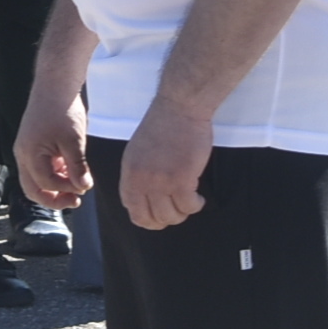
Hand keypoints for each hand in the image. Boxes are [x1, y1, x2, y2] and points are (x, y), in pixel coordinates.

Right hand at [15, 91, 92, 212]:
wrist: (55, 84)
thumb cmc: (63, 109)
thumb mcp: (74, 141)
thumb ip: (77, 167)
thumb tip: (84, 187)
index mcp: (30, 154)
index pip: (46, 183)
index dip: (66, 188)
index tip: (85, 186)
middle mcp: (23, 154)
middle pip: (32, 188)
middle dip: (53, 198)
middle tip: (74, 200)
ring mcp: (26, 149)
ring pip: (35, 179)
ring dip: (54, 186)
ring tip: (75, 184)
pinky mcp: (32, 144)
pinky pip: (39, 167)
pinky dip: (53, 173)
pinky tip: (70, 170)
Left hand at [116, 103, 211, 229]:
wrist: (179, 108)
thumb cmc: (162, 125)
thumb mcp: (137, 151)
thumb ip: (138, 175)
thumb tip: (144, 198)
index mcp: (129, 173)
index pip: (132, 210)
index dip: (147, 219)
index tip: (158, 218)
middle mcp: (142, 180)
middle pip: (152, 218)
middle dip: (166, 220)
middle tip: (177, 212)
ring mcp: (161, 181)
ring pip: (172, 216)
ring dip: (183, 213)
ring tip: (189, 202)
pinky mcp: (182, 179)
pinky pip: (189, 206)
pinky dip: (195, 205)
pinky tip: (198, 198)